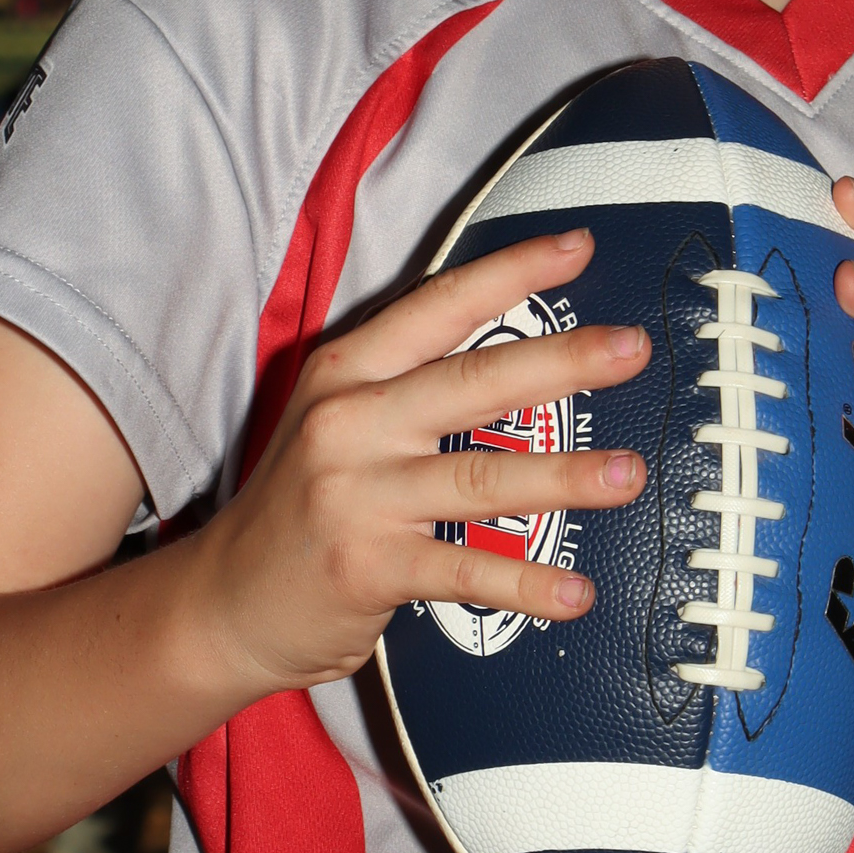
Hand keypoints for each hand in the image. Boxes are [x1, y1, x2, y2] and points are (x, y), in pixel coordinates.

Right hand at [195, 230, 648, 695]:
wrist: (222, 605)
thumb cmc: (302, 506)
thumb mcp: (336, 419)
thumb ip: (408, 382)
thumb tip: (521, 353)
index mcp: (347, 371)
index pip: (439, 306)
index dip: (511, 273)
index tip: (577, 247)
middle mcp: (350, 423)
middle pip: (474, 382)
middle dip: (562, 362)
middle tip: (631, 348)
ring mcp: (357, 495)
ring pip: (481, 476)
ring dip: (565, 477)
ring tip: (629, 475)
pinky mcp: (367, 565)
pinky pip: (464, 569)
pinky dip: (525, 582)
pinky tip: (575, 591)